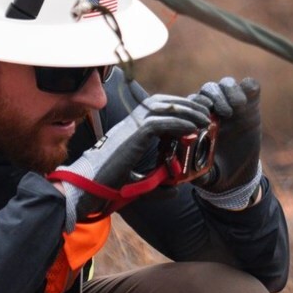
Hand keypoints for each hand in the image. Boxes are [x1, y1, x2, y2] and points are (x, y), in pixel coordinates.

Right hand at [53, 92, 214, 220]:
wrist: (88, 187)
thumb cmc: (107, 185)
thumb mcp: (137, 184)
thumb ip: (157, 185)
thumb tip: (175, 191)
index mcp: (130, 130)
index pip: (155, 108)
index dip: (177, 107)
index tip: (195, 116)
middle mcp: (130, 123)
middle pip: (161, 101)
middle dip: (186, 103)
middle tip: (205, 112)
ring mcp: (130, 127)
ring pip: (162, 107)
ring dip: (186, 110)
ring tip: (204, 118)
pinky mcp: (133, 136)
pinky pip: (160, 122)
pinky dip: (178, 122)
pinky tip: (193, 128)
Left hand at [192, 76, 262, 195]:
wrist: (238, 175)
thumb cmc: (215, 171)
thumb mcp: (203, 174)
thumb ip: (195, 170)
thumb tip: (186, 167)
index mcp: (196, 120)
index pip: (191, 103)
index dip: (196, 106)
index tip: (205, 120)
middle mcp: (213, 109)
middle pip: (208, 90)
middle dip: (214, 98)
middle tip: (225, 113)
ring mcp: (232, 104)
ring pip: (225, 84)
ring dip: (229, 91)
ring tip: (237, 108)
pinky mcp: (251, 103)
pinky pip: (249, 86)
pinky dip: (248, 87)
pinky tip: (247, 103)